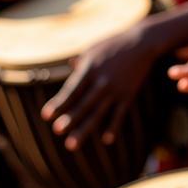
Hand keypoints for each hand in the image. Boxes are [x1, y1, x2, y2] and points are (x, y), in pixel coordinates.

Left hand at [41, 25, 156, 150]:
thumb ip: (81, 62)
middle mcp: (102, 81)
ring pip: (98, 113)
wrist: (142, 43)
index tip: (46, 116)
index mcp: (90, 69)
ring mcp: (115, 90)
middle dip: (70, 118)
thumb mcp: (93, 50)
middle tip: (57, 131)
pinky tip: (106, 140)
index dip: (59, 102)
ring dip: (84, 129)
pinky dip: (113, 127)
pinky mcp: (128, 95)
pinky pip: (119, 114)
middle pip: (83, 103)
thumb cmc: (114, 45)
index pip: (72, 89)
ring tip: (71, 145)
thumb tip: (69, 67)